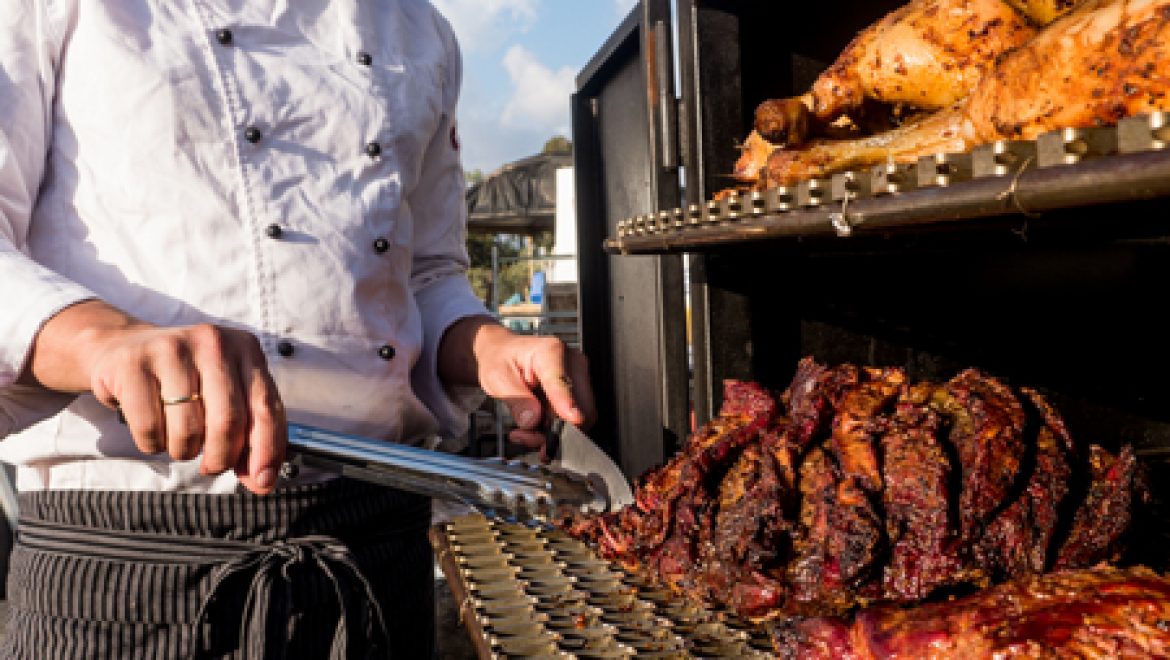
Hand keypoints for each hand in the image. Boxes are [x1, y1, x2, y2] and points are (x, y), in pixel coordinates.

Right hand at [21, 301, 285, 494]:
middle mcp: (213, 342)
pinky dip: (153, 443)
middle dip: (222, 457)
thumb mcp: (226, 396)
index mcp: (246, 349)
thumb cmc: (184, 381)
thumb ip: (250, 435)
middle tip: (212, 466)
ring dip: (184, 450)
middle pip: (228, 420)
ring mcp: (172, 348)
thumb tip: (262, 480)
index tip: (263, 481)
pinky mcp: (133, 363)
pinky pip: (150, 428)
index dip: (267, 450)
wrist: (122, 350)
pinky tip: (154, 428)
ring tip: (179, 438)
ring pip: (189, 429)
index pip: (265, 407)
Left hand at [438, 317, 595, 454]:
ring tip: (526, 432)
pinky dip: (556, 428)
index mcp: (551, 352)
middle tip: (526, 436)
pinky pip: (574, 418)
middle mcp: (572, 362)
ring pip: (580, 418)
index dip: (568, 404)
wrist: (502, 353)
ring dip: (553, 431)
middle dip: (555, 430)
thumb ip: (517, 400)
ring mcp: (579, 377)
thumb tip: (534, 421)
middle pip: (580, 407)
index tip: (573, 420)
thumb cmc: (499, 360)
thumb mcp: (497, 378)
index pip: (563, 383)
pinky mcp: (579, 390)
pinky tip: (535, 427)